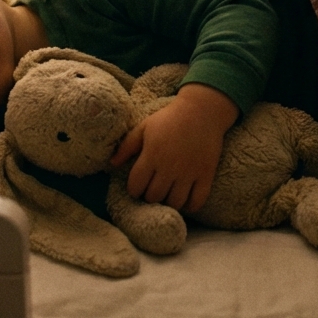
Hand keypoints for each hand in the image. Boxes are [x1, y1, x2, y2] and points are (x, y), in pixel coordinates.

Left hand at [109, 84, 237, 212]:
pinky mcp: (206, 174)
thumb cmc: (169, 118)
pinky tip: (185, 201)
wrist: (202, 110)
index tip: (138, 186)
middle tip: (152, 190)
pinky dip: (190, 207)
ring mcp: (189, 172)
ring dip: (168, 203)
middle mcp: (170, 166)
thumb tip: (112, 164)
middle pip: (154, 197)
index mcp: (152, 155)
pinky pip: (197, 201)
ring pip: (174, 202)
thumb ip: (127, 146)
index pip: (136, 186)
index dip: (134, 189)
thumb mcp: (144, 127)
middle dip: (150, 197)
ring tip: (167, 195)